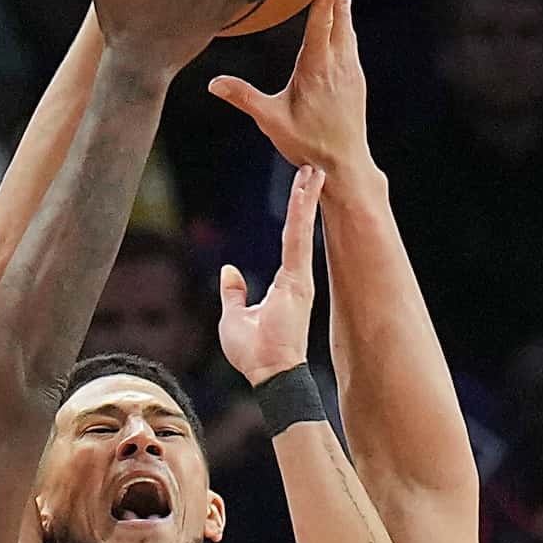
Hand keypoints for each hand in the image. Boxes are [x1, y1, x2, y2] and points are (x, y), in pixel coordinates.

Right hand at [209, 0, 367, 177]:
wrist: (346, 164)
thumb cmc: (307, 144)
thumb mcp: (271, 121)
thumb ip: (244, 98)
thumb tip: (213, 83)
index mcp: (316, 65)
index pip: (324, 15)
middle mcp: (338, 60)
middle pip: (340, 8)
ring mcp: (350, 67)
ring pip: (347, 21)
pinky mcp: (355, 76)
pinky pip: (349, 36)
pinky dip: (344, 16)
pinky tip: (343, 9)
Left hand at [217, 164, 321, 383]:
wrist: (269, 374)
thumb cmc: (253, 353)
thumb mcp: (235, 317)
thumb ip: (234, 293)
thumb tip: (230, 272)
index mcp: (287, 284)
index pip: (291, 241)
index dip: (296, 215)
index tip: (302, 190)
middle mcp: (298, 277)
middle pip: (300, 229)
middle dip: (306, 199)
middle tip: (312, 168)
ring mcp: (300, 278)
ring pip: (302, 229)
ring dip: (306, 199)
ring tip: (312, 170)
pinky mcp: (299, 280)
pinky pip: (298, 238)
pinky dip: (302, 212)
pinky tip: (307, 190)